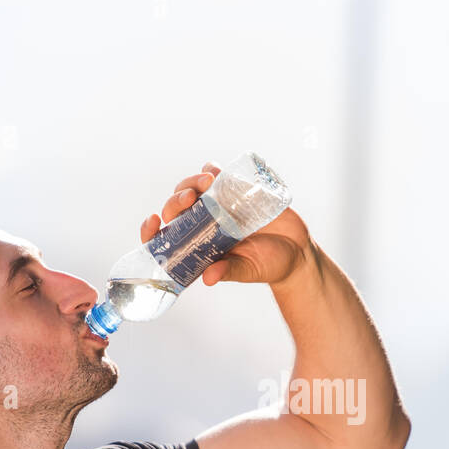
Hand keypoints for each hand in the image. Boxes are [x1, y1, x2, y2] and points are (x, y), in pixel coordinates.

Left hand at [140, 161, 314, 286]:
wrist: (297, 250)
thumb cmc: (269, 265)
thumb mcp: (248, 270)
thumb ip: (230, 272)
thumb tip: (208, 278)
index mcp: (199, 246)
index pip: (165, 237)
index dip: (152, 229)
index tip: (153, 220)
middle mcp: (203, 224)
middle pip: (176, 208)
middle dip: (176, 200)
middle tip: (189, 198)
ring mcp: (218, 206)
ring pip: (192, 188)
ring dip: (192, 182)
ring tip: (206, 181)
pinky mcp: (235, 191)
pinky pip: (216, 175)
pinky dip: (211, 169)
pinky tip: (215, 171)